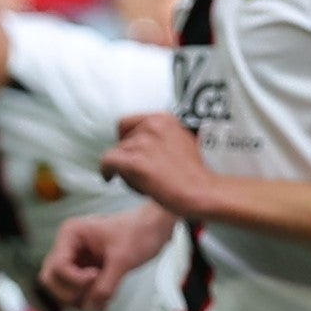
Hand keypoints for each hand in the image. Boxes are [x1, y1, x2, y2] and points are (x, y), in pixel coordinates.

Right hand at [41, 203, 183, 307]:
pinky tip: (106, 299)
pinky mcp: (84, 271)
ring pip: (61, 290)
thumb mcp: (123, 260)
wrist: (155, 228)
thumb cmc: (139, 233)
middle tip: (96, 292)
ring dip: (80, 300)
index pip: (58, 267)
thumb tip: (90, 308)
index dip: (75, 280)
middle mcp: (67, 246)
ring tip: (105, 297)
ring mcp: (74, 260)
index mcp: (70, 234)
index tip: (96, 276)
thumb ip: (106, 284)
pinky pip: (76, 293)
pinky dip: (88, 301)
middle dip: (71, 293)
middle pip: (51, 280)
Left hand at [101, 112, 225, 215]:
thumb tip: (146, 142)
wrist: (204, 191)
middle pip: (122, 139)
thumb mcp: (184, 141)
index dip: (127, 138)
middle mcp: (152, 126)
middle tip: (140, 171)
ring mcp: (143, 143)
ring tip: (140, 181)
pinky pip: (108, 162)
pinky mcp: (135, 162)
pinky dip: (106, 171)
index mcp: (164, 119)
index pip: (129, 122)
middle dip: (128, 154)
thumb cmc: (197, 174)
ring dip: (124, 167)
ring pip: (116, 153)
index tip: (131, 150)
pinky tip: (109, 178)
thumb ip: (164, 137)